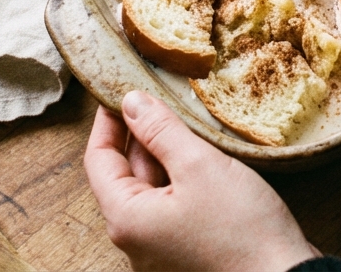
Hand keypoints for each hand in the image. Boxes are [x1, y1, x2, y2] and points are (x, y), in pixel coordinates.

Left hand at [84, 91, 318, 271]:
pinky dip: (180, 177)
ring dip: (163, 154)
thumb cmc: (242, 229)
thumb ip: (160, 130)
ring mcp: (160, 248)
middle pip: (124, 174)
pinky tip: (201, 156)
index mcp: (126, 219)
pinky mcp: (185, 250)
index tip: (122, 91)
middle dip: (140, 134)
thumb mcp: (199, 165)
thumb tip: (131, 102)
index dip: (108, 121)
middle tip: (158, 96)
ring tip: (184, 121)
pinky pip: (171, 205)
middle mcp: (135, 239)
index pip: (98, 159)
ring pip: (151, 188)